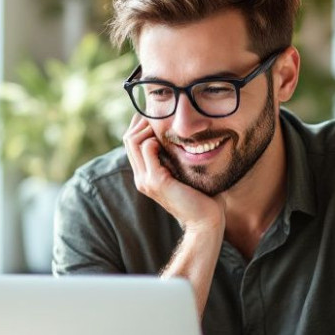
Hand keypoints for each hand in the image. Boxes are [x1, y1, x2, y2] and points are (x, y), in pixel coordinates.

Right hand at [123, 114, 223, 232]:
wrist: (206, 220)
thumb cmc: (202, 197)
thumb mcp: (185, 172)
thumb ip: (178, 158)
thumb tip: (183, 137)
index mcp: (146, 175)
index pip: (131, 143)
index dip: (140, 125)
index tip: (156, 114)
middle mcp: (141, 177)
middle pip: (128, 139)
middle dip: (142, 122)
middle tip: (160, 114)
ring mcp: (146, 180)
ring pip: (133, 141)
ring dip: (147, 127)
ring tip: (164, 125)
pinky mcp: (156, 181)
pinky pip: (146, 149)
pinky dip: (154, 139)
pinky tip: (169, 140)